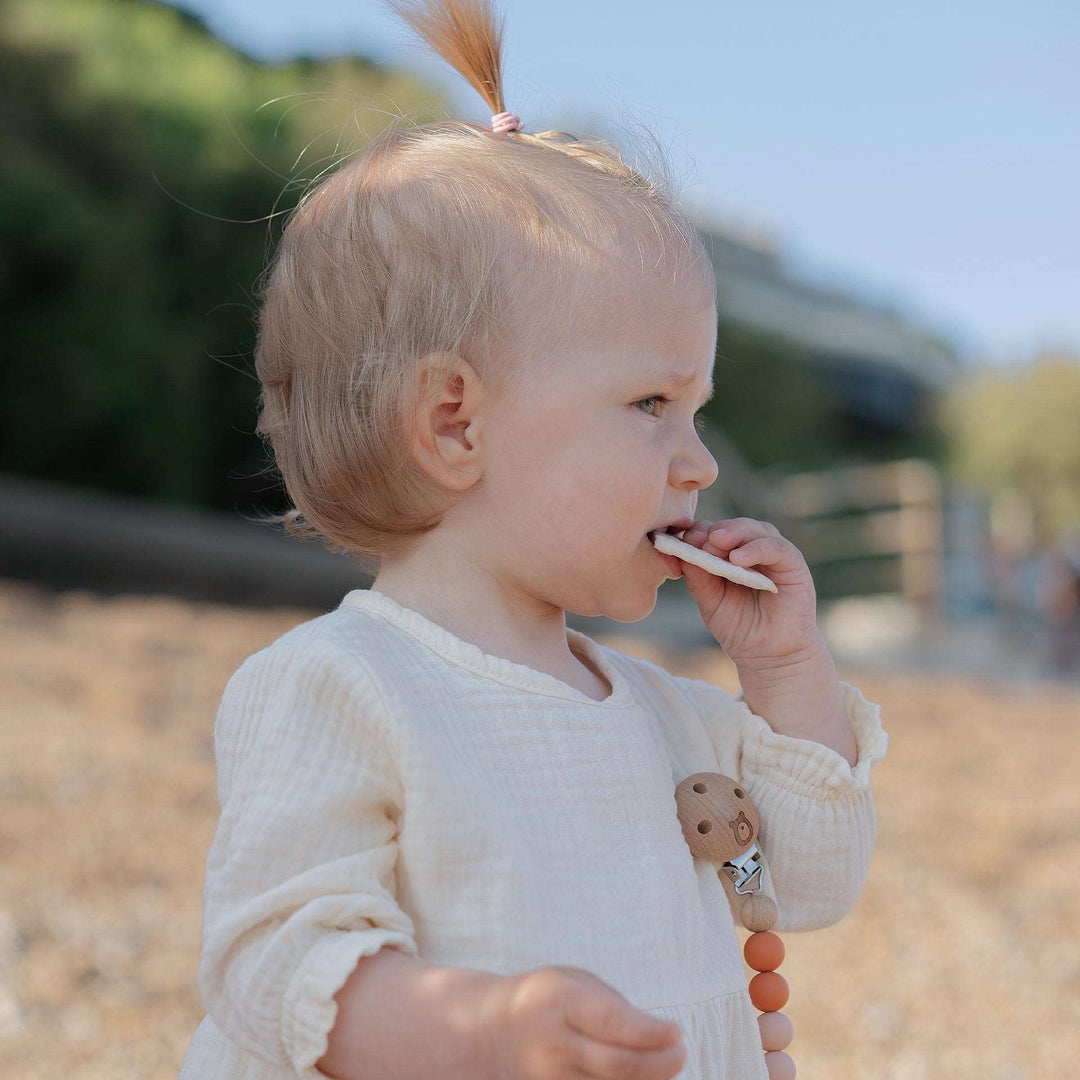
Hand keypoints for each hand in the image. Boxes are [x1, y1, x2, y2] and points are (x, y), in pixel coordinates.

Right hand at [482, 965, 686, 1079]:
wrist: (491, 1031)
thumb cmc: (546, 999)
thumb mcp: (573, 982)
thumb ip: (610, 1005)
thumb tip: (655, 1034)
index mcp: (558, 1001)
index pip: (612, 1023)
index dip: (650, 1032)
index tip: (675, 1032)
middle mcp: (552, 1043)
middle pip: (616, 1065)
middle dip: (658, 1064)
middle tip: (680, 1053)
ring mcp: (550, 1077)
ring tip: (667, 1065)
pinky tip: (642, 1078)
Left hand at [675, 517, 820, 666]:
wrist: (768, 656)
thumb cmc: (739, 627)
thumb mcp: (710, 601)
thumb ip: (698, 577)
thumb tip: (681, 553)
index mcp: (732, 554)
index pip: (715, 532)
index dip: (699, 532)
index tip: (685, 540)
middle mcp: (754, 550)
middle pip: (735, 526)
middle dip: (716, 530)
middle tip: (700, 539)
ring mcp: (775, 555)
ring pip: (757, 530)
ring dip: (735, 533)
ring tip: (717, 544)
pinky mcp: (794, 564)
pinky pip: (776, 548)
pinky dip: (756, 549)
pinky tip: (739, 559)